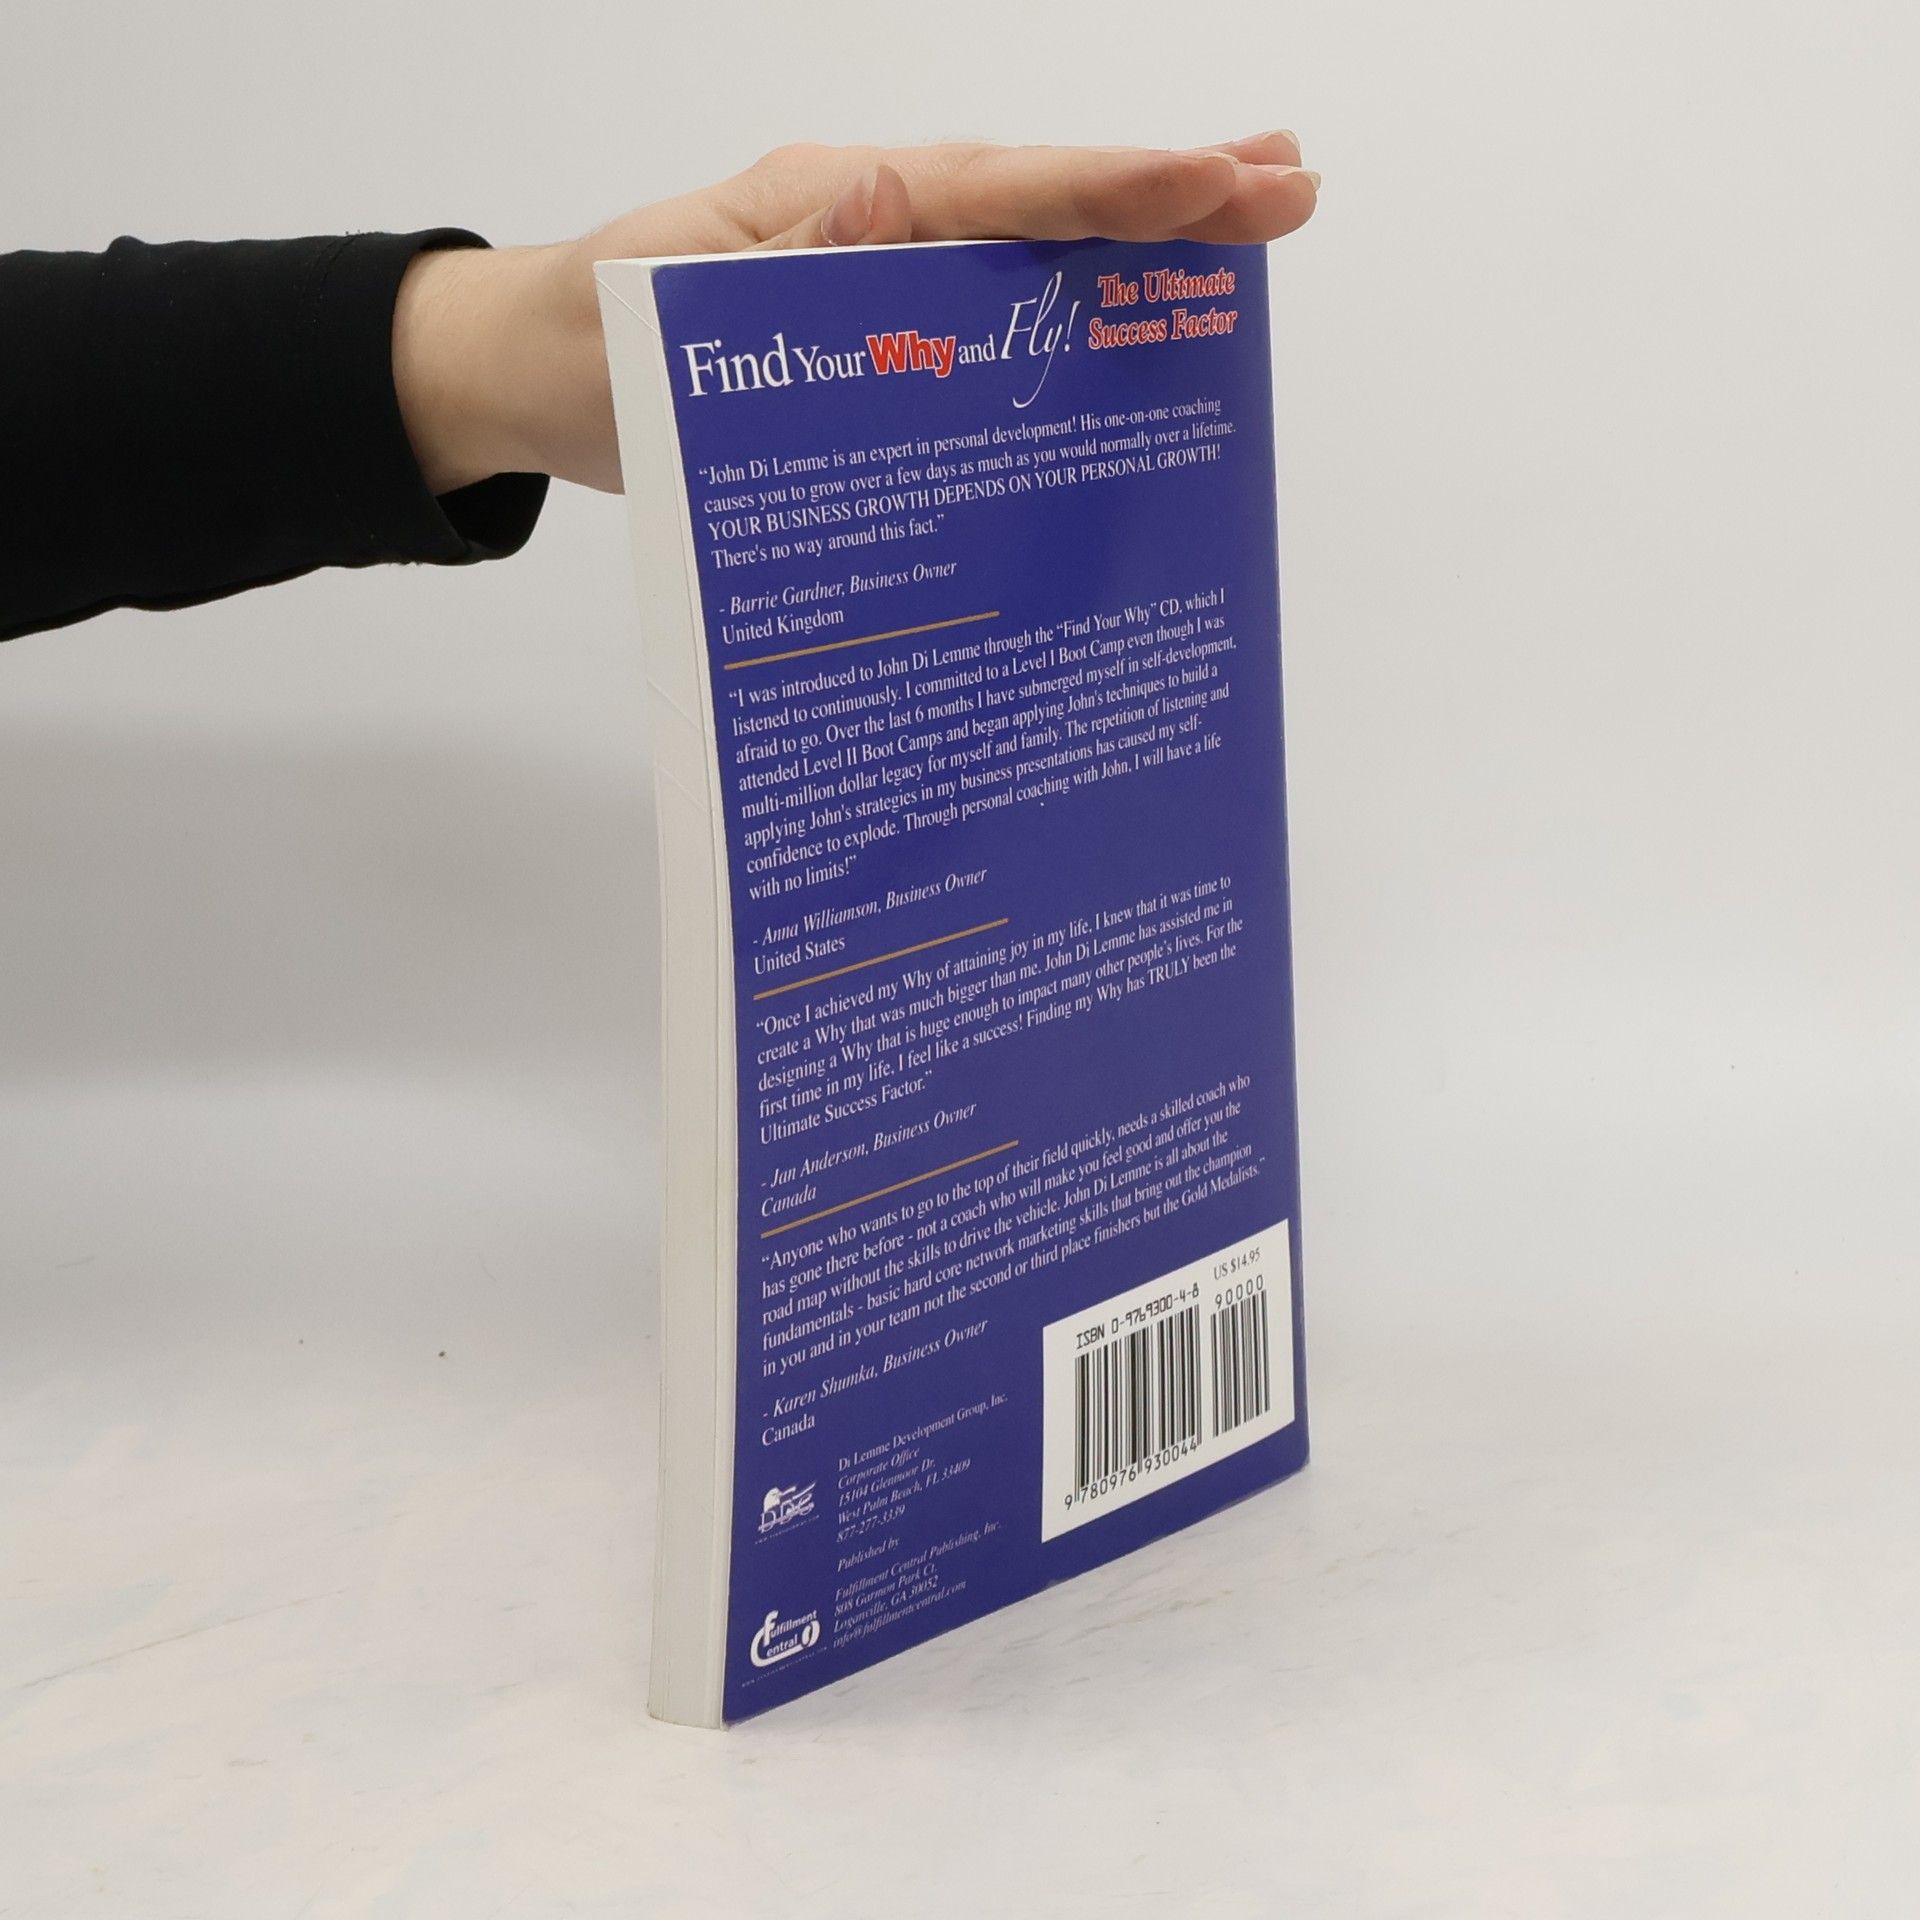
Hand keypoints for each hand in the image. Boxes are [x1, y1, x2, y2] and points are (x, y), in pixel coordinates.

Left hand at [393, 136, 1319, 496]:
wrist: (531, 378)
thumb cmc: (587, 347)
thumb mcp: (664, 310)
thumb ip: (779, 260)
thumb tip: (893, 198)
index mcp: (835, 208)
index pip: (998, 192)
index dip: (1113, 188)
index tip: (1222, 180)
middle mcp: (875, 225)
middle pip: (1042, 205)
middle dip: (1169, 195)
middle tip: (1291, 186)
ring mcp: (883, 276)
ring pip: (1030, 251)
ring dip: (1140, 240)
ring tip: (1251, 220)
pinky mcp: (879, 333)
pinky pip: (991, 312)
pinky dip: (1072, 302)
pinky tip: (1137, 316)